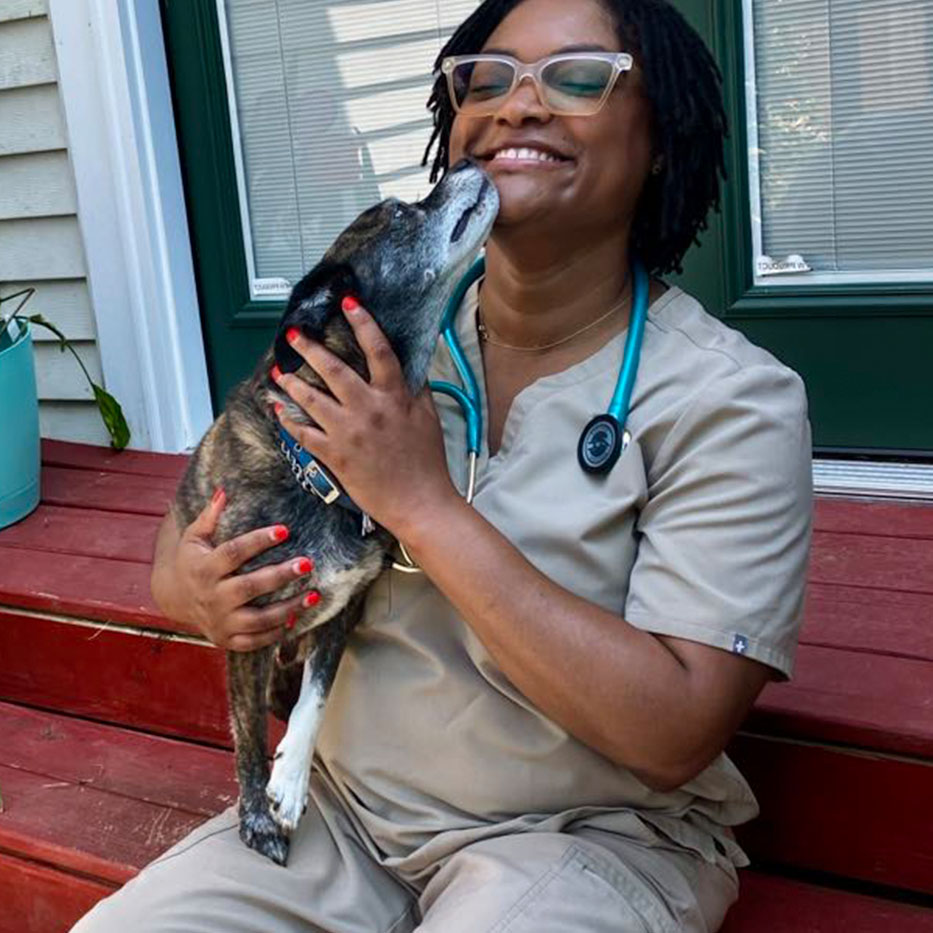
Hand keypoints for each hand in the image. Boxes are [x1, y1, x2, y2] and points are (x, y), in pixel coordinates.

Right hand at [151, 489, 318, 650]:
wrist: (174, 598)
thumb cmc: (193, 560)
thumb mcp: (194, 537)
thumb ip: (209, 516)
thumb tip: (223, 491)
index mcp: (203, 568)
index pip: (233, 553)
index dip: (258, 541)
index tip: (284, 530)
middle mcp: (211, 597)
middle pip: (248, 587)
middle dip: (279, 576)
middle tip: (307, 563)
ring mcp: (220, 621)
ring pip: (257, 619)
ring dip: (288, 609)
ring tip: (313, 595)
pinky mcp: (227, 639)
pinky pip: (254, 641)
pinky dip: (276, 633)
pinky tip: (296, 619)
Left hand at [271, 298, 457, 535]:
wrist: (419, 502)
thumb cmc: (427, 462)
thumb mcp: (428, 418)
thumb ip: (416, 389)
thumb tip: (410, 367)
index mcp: (394, 397)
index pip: (378, 350)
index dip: (363, 322)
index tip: (349, 304)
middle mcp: (369, 409)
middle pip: (333, 369)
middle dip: (309, 348)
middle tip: (293, 335)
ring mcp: (348, 432)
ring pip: (311, 399)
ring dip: (291, 383)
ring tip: (278, 371)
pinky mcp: (335, 456)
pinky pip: (304, 434)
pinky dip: (289, 421)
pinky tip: (279, 411)